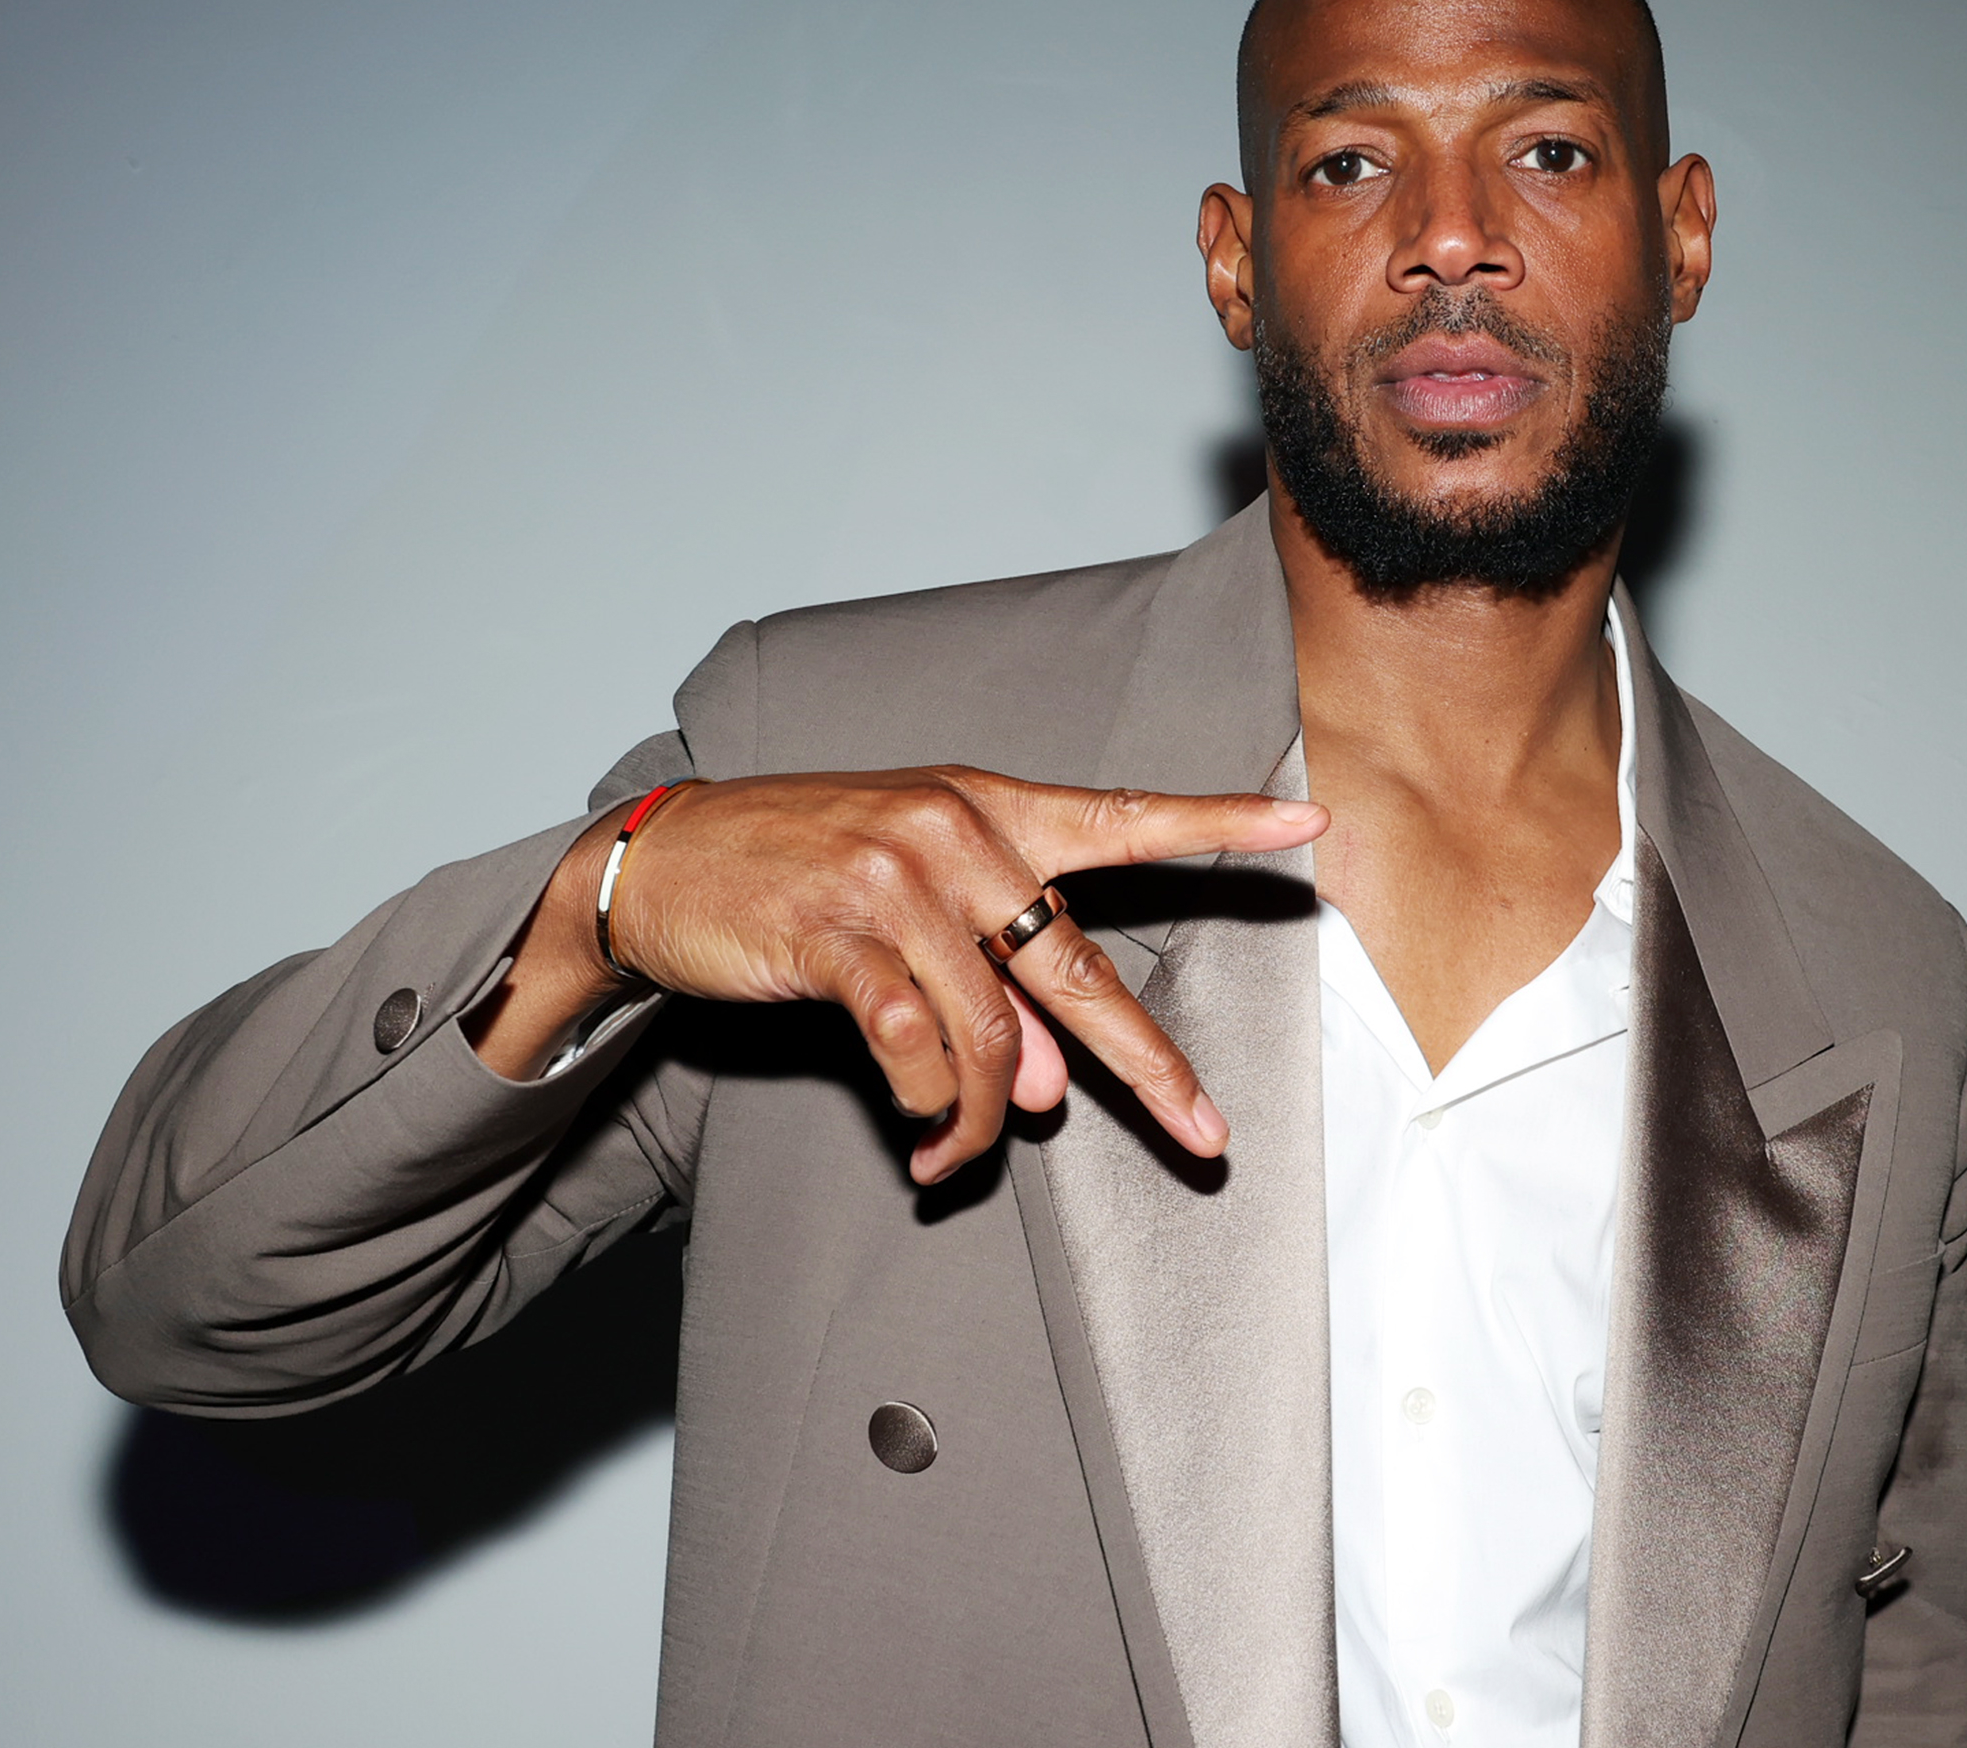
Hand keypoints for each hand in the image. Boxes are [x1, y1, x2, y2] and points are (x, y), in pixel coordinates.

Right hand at [473, 769, 1326, 1181]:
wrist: (660, 862)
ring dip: (979, 1120)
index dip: (1218, 826)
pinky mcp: (837, 933)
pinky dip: (925, 1107)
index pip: (1124, 817)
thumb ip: (990, 989)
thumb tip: (1044, 1087)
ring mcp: (897, 881)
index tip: (1306, 828)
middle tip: (1204, 1133)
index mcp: (989, 811)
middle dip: (1147, 1065)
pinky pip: (915, 1047)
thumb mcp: (910, 916)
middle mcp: (956, 835)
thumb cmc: (798, 878)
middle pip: (1078, 966)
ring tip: (951, 1155)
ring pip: (991, 1034)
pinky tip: (915, 1133)